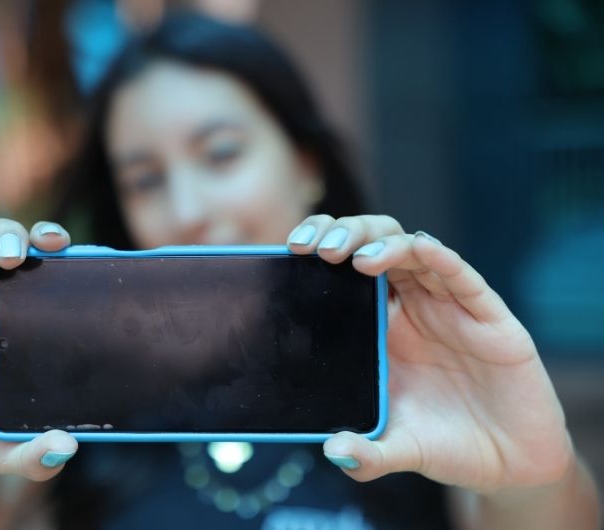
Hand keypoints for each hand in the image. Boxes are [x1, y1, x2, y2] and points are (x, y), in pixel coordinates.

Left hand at [288, 215, 572, 493]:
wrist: (510, 464)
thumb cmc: (448, 445)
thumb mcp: (400, 450)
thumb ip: (368, 454)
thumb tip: (332, 452)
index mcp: (382, 329)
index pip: (346, 272)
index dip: (322, 251)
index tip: (291, 252)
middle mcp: (412, 309)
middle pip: (374, 247)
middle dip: (344, 235)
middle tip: (316, 249)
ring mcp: (449, 308)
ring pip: (413, 251)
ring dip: (383, 243)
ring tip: (357, 259)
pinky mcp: (487, 316)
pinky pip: (461, 277)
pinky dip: (440, 258)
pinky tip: (419, 248)